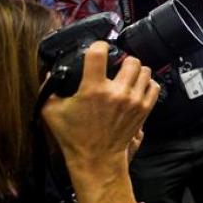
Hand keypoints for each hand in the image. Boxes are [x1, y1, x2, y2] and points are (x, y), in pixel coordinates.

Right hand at [41, 42, 159, 179]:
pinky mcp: (144, 109)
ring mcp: (133, 100)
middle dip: (122, 60)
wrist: (96, 157)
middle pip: (130, 60)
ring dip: (136, 71)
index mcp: (93, 89)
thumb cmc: (74, 136)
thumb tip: (51, 73)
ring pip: (144, 70)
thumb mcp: (52, 111)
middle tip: (115, 67)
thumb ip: (49, 89)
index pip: (99, 53)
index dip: (99, 45)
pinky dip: (147, 83)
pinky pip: (154, 86)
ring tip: (127, 77)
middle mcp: (116, 92)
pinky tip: (137, 87)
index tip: (98, 48)